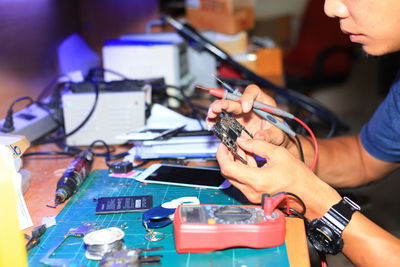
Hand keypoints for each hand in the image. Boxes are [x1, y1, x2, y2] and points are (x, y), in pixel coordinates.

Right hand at [207, 84, 289, 146]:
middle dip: (224, 102)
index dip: (248, 97)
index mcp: (261, 102)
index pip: (253, 91)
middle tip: (216, 108)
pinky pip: (221, 120)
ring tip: (210, 116)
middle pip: (234, 99)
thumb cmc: (277, 135)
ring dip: (215, 110)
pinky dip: (214, 122)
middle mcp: (248, 105)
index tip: (246, 108)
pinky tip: (210, 125)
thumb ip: (269, 135)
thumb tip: (258, 137)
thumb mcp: (277, 135)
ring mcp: (238, 114)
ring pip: (224, 108)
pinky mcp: (232, 123)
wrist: (271, 144)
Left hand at [217, 138, 340, 217]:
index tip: (223, 144)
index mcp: (256, 181)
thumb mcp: (279, 154)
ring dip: (236, 163)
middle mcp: (251, 192)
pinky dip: (243, 171)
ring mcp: (253, 197)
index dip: (221, 154)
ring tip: (242, 149)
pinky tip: (250, 159)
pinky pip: (243, 183)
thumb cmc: (300, 178)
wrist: (310, 197)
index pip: (227, 168)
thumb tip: (242, 141)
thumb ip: (257, 145)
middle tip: (231, 145)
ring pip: (235, 178)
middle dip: (227, 157)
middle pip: (228, 174)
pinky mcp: (256, 198)